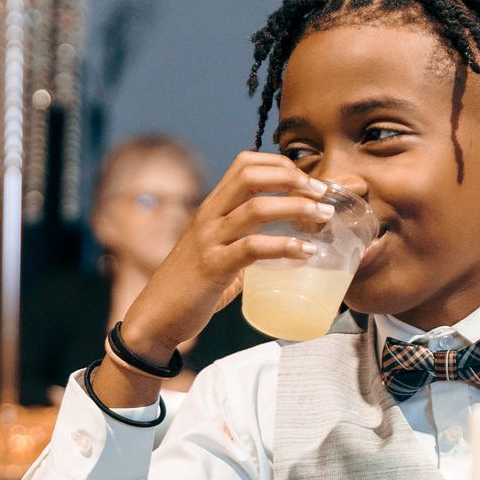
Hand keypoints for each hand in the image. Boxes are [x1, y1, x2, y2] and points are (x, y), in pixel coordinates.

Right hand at [118, 151, 329, 361]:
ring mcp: (209, 240)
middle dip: (292, 178)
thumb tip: (288, 246)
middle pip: (251, 175)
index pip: (244, 164)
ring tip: (324, 216)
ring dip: (297, 207)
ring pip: (256, 208)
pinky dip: (285, 247)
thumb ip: (247, 243)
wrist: (155, 316)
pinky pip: (252, 248)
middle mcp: (209, 216)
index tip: (307, 180)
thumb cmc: (191, 285)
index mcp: (212, 207)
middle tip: (322, 192)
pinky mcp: (213, 267)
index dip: (280, 164)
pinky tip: (306, 252)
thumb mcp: (218, 251)